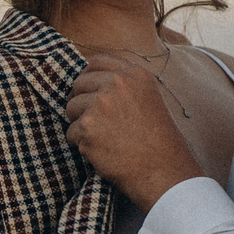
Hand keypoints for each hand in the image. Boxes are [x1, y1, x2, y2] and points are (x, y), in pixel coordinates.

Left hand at [66, 54, 203, 210]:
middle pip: (79, 84)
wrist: (163, 171)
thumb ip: (125, 86)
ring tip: (102, 139)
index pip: (96, 62)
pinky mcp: (87, 127)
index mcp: (134, 74)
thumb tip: (92, 81)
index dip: (87, 76)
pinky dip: (80, 145)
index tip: (87, 90)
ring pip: (71, 108)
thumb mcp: (150, 100)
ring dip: (79, 124)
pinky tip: (101, 151)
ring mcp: (100, 104)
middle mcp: (116, 84)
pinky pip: (70, 132)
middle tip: (93, 121)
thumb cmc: (159, 142)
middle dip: (80, 102)